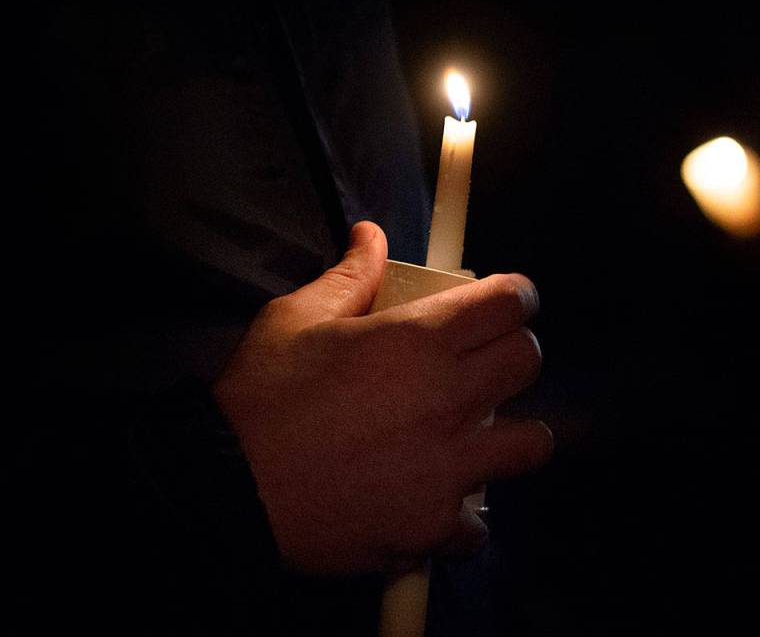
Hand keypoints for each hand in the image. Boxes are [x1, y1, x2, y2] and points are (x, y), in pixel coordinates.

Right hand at [214, 221, 551, 575]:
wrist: (225, 488)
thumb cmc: (261, 396)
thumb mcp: (295, 319)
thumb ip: (348, 276)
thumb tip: (371, 235)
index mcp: (419, 339)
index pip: (510, 303)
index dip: (516, 297)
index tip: (508, 303)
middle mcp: (448, 399)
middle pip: (528, 362)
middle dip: (514, 354)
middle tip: (485, 363)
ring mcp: (448, 467)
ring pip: (531, 444)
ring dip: (513, 437)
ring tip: (480, 440)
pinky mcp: (432, 525)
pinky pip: (478, 526)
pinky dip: (461, 520)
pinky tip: (433, 507)